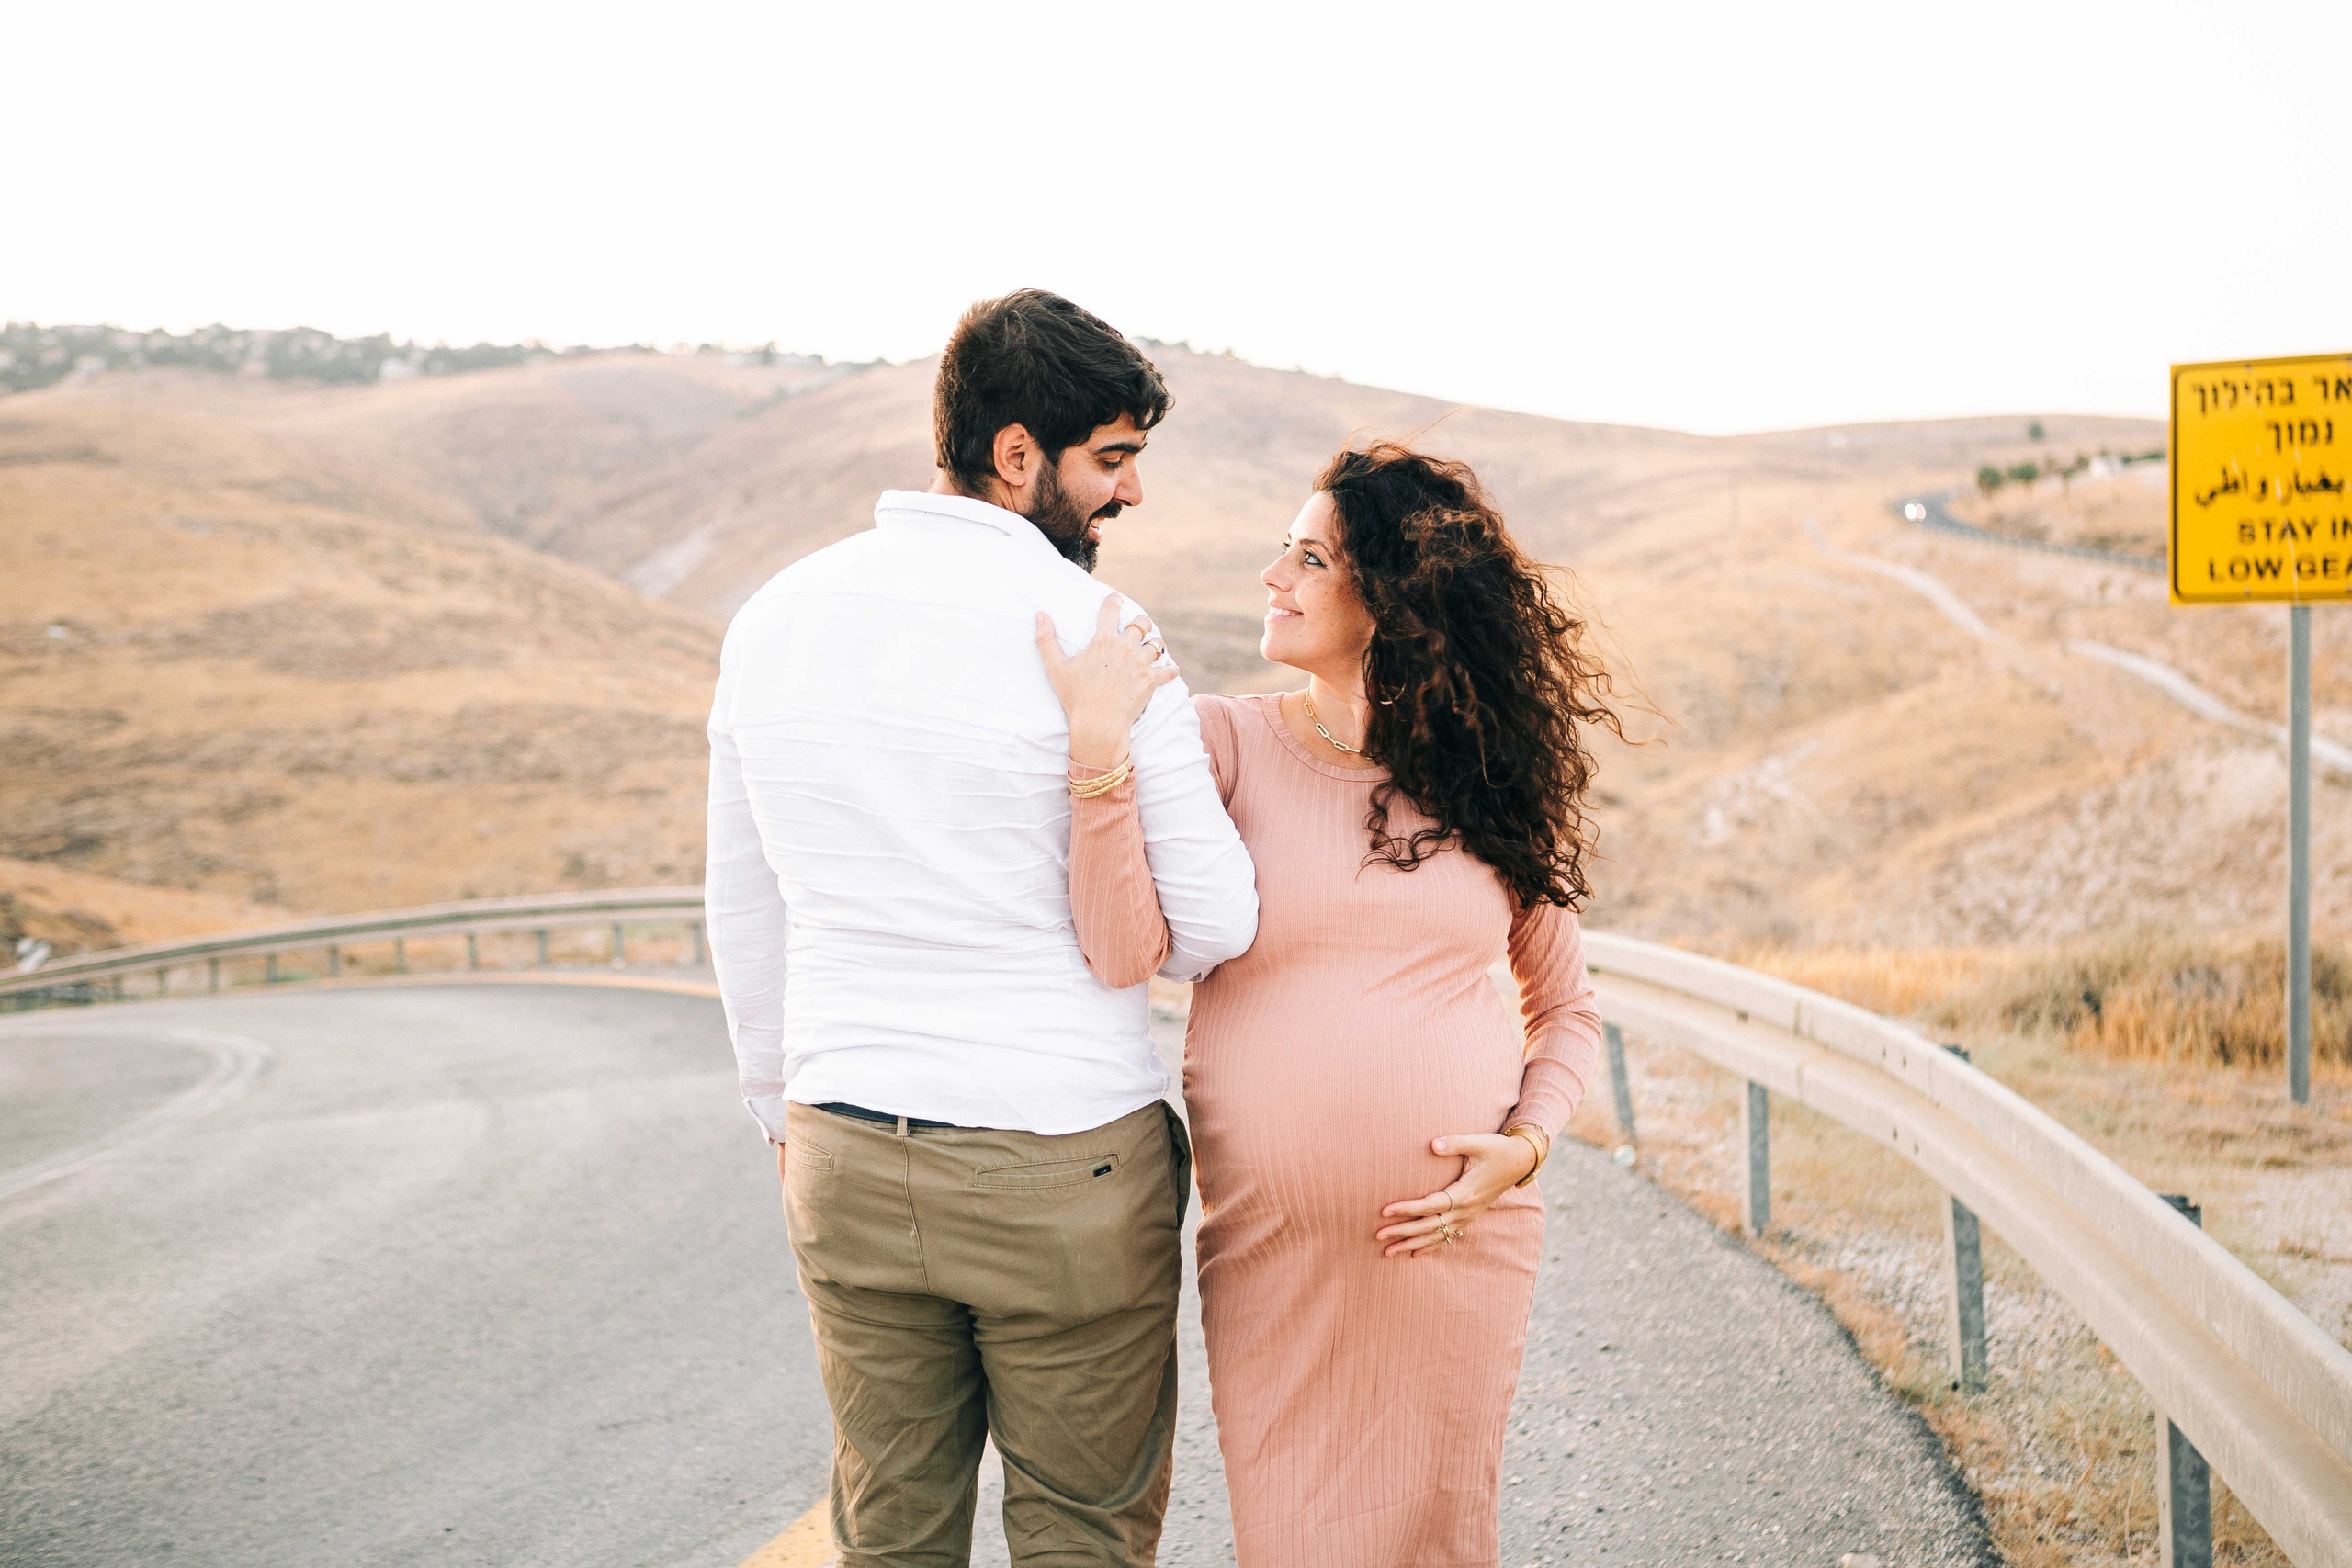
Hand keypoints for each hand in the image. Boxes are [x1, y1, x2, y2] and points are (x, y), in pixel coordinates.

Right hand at [1034, 596, 1178, 769]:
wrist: (1098, 724)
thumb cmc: (1075, 698)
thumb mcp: (1056, 668)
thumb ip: (1046, 640)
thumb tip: (1039, 615)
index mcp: (1103, 641)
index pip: (1111, 610)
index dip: (1114, 601)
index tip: (1116, 599)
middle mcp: (1125, 648)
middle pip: (1141, 624)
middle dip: (1141, 623)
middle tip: (1139, 627)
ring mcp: (1141, 664)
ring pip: (1157, 645)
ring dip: (1154, 646)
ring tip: (1151, 649)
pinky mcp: (1152, 681)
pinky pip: (1169, 670)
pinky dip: (1170, 670)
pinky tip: (1170, 670)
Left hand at [1375, 1132, 1538, 1257]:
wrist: (1521, 1161)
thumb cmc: (1498, 1149)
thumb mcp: (1479, 1142)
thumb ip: (1455, 1143)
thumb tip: (1434, 1144)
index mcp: (1465, 1193)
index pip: (1429, 1205)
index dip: (1406, 1209)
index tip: (1384, 1212)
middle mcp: (1465, 1210)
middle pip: (1429, 1226)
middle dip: (1402, 1232)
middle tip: (1378, 1236)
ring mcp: (1468, 1216)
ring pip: (1436, 1236)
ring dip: (1412, 1245)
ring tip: (1388, 1252)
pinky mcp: (1470, 1217)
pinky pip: (1448, 1237)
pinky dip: (1430, 1247)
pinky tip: (1415, 1254)